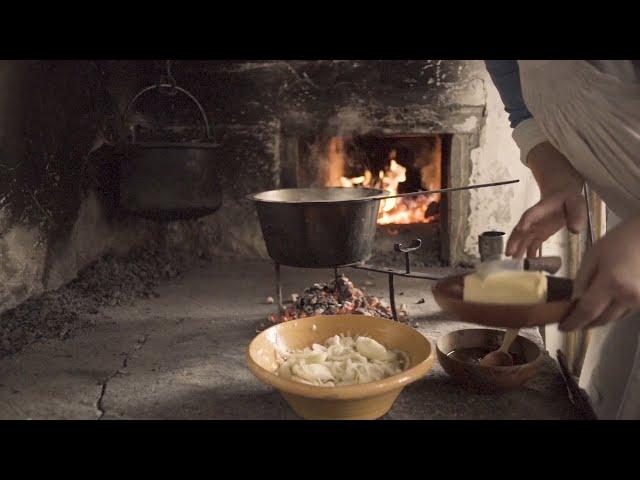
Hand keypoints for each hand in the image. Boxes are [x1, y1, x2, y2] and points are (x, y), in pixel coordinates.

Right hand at [506, 190, 587, 257]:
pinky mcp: (540, 235)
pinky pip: (532, 245)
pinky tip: (529, 264)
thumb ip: (576, 215)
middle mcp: (534, 220)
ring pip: (524, 239)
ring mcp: (536, 228)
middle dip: (514, 241)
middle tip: (509, 253)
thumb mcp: (576, 204)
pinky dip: (530, 254)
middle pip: (521, 230)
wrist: (564, 197)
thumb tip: (575, 230)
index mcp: (541, 209)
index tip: (520, 229)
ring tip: (514, 262)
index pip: (530, 214)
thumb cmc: (569, 199)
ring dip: (518, 250)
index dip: (525, 221)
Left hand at [559, 215, 639, 331]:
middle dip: (584, 324)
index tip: (562, 327)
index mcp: (612, 283)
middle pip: (601, 320)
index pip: (587, 311)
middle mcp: (629, 296)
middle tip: (570, 322)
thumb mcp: (592, 256)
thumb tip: (573, 301)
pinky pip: (625, 313)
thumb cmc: (619, 241)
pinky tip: (603, 307)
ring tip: (584, 315)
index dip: (573, 322)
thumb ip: (581, 280)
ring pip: (614, 319)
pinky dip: (612, 313)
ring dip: (598, 319)